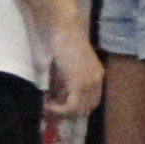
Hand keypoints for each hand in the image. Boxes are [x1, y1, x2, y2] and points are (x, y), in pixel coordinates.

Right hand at [43, 15, 104, 129]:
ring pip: (79, 110)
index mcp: (97, 76)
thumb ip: (64, 83)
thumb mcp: (66, 67)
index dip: (75, 109)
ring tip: (47, 108)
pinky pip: (71, 106)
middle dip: (68, 114)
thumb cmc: (63, 41)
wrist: (64, 29)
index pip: (91, 102)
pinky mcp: (80, 84)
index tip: (59, 109)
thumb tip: (54, 99)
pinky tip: (47, 104)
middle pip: (87, 109)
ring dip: (61, 113)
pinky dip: (58, 109)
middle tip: (51, 113)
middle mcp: (97, 81)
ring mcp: (90, 83)